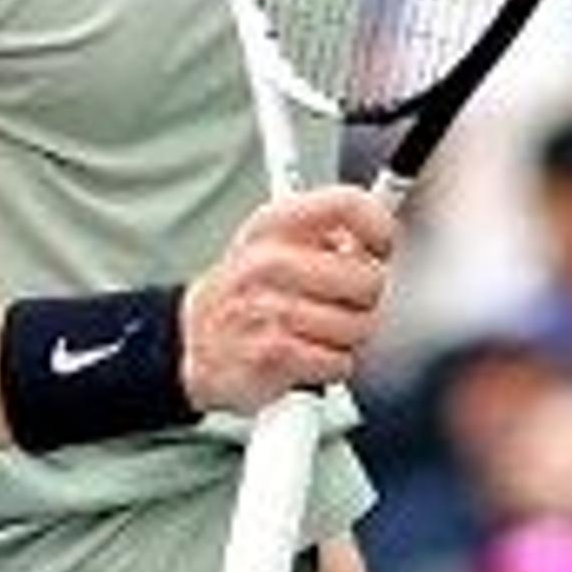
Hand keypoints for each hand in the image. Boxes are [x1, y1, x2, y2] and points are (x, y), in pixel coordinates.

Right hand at [181, 186, 397, 415]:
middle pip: (368, 279)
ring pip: (359, 326)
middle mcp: (268, 261)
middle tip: (335, 303)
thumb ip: (327, 232)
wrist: (192, 342)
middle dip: (363, 300)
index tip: (379, 248)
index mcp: (274, 223)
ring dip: (345, 338)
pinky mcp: (273, 354)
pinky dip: (330, 366)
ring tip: (312, 332)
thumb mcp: (275, 242)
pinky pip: (339, 362)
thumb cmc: (247, 293)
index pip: (348, 205)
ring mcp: (268, 308)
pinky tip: (305, 356)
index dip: (379, 229)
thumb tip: (378, 239)